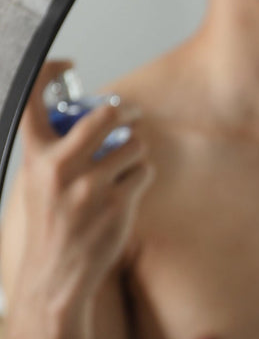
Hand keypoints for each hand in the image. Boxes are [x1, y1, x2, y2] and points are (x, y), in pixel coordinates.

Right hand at [9, 60, 153, 317]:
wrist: (56, 274)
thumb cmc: (51, 225)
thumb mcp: (38, 182)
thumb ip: (57, 150)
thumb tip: (96, 117)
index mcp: (35, 156)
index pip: (33, 97)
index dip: (50, 71)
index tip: (66, 64)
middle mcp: (60, 166)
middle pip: (106, 114)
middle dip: (125, 111)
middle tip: (130, 115)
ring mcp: (90, 185)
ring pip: (135, 144)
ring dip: (135, 153)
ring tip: (122, 169)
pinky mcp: (118, 203)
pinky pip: (144, 171)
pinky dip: (141, 177)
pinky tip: (126, 191)